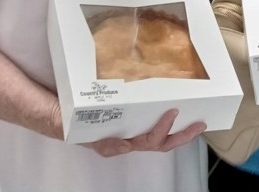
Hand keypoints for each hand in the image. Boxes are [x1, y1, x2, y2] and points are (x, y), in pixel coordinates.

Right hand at [82, 109, 205, 156]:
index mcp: (120, 142)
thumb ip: (100, 142)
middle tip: (200, 124)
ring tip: (196, 121)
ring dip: (180, 131)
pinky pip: (153, 124)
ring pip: (161, 137)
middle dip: (183, 136)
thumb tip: (124, 146)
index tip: (172, 112)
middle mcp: (129, 138)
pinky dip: (168, 121)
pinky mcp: (132, 120)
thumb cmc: (72, 124)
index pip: (148, 140)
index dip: (163, 129)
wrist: (59, 116)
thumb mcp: (81, 132)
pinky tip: (178, 112)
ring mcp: (132, 131)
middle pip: (162, 143)